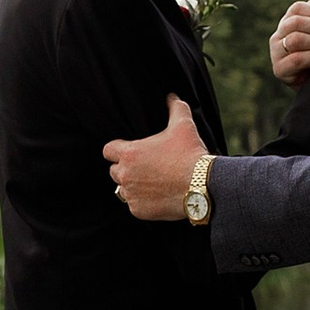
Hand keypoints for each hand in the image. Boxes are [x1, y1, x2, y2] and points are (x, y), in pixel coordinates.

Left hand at [104, 93, 206, 220]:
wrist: (202, 185)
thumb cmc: (190, 154)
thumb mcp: (183, 126)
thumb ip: (175, 109)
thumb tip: (172, 98)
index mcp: (129, 153)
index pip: (108, 150)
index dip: (117, 150)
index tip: (127, 152)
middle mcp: (125, 174)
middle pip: (114, 171)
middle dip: (126, 169)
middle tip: (145, 168)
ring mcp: (131, 194)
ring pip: (123, 190)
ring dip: (133, 186)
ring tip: (152, 183)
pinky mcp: (139, 211)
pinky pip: (134, 206)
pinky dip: (143, 203)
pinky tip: (158, 196)